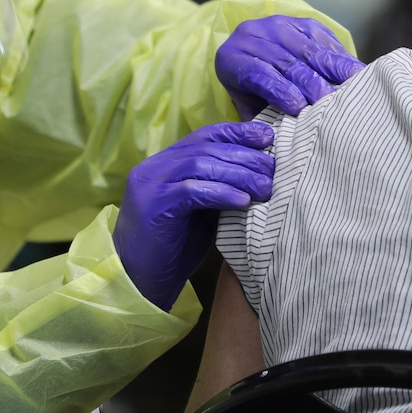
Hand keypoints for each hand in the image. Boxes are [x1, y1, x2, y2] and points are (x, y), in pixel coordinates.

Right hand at [114, 121, 274, 310]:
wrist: (138, 280)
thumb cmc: (174, 247)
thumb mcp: (201, 211)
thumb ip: (219, 188)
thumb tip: (260, 173)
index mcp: (166, 162)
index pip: (205, 135)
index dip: (238, 132)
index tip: (268, 136)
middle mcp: (155, 167)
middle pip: (206, 147)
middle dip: (245, 156)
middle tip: (273, 171)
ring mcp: (151, 184)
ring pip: (200, 164)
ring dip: (238, 175)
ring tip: (265, 188)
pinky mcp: (153, 206)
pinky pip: (191, 190)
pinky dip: (221, 193)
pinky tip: (243, 202)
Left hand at [214, 15, 363, 119]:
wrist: (253, 56)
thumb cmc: (253, 93)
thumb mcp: (249, 106)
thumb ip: (262, 119)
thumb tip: (281, 142)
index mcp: (233, 59)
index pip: (257, 73)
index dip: (279, 89)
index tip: (298, 107)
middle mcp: (253, 36)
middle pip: (286, 61)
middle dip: (311, 82)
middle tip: (330, 102)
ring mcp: (278, 25)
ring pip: (308, 48)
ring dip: (333, 68)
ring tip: (352, 86)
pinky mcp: (302, 22)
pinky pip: (324, 38)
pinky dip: (341, 56)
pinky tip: (355, 71)